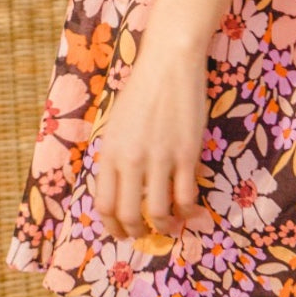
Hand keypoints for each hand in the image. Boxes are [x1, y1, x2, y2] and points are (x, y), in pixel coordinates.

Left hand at [94, 41, 208, 239]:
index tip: (122, 231)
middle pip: (129, 214)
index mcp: (110, 152)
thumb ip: (117, 155)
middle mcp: (131, 159)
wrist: (168, 63)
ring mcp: (160, 158)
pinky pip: (186, 196)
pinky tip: (190, 211)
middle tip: (145, 233)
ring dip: (165, 226)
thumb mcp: (117, 124)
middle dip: (136, 231)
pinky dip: (188, 211)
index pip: (104, 204)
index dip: (113, 225)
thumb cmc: (142, 89)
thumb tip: (123, 186)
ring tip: (170, 226)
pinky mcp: (186, 154)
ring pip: (159, 212)